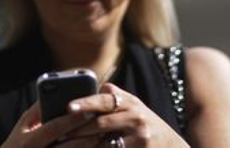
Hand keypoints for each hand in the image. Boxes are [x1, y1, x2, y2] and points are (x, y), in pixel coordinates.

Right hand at [1, 100, 95, 147]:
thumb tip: (55, 92)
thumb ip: (37, 110)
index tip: (89, 110)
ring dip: (89, 147)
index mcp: (29, 142)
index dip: (72, 119)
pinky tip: (95, 147)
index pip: (54, 128)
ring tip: (102, 138)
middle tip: (103, 126)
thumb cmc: (17, 145)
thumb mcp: (23, 126)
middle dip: (86, 136)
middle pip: (68, 146)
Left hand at [58, 83, 189, 146]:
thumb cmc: (144, 124)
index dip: (85, 103)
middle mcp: (135, 116)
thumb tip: (95, 88)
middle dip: (76, 130)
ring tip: (63, 146)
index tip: (68, 107)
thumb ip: (114, 97)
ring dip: (81, 145)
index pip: (104, 100)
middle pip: (100, 123)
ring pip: (102, 142)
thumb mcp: (133, 106)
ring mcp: (139, 136)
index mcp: (130, 101)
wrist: (172, 146)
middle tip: (57, 134)